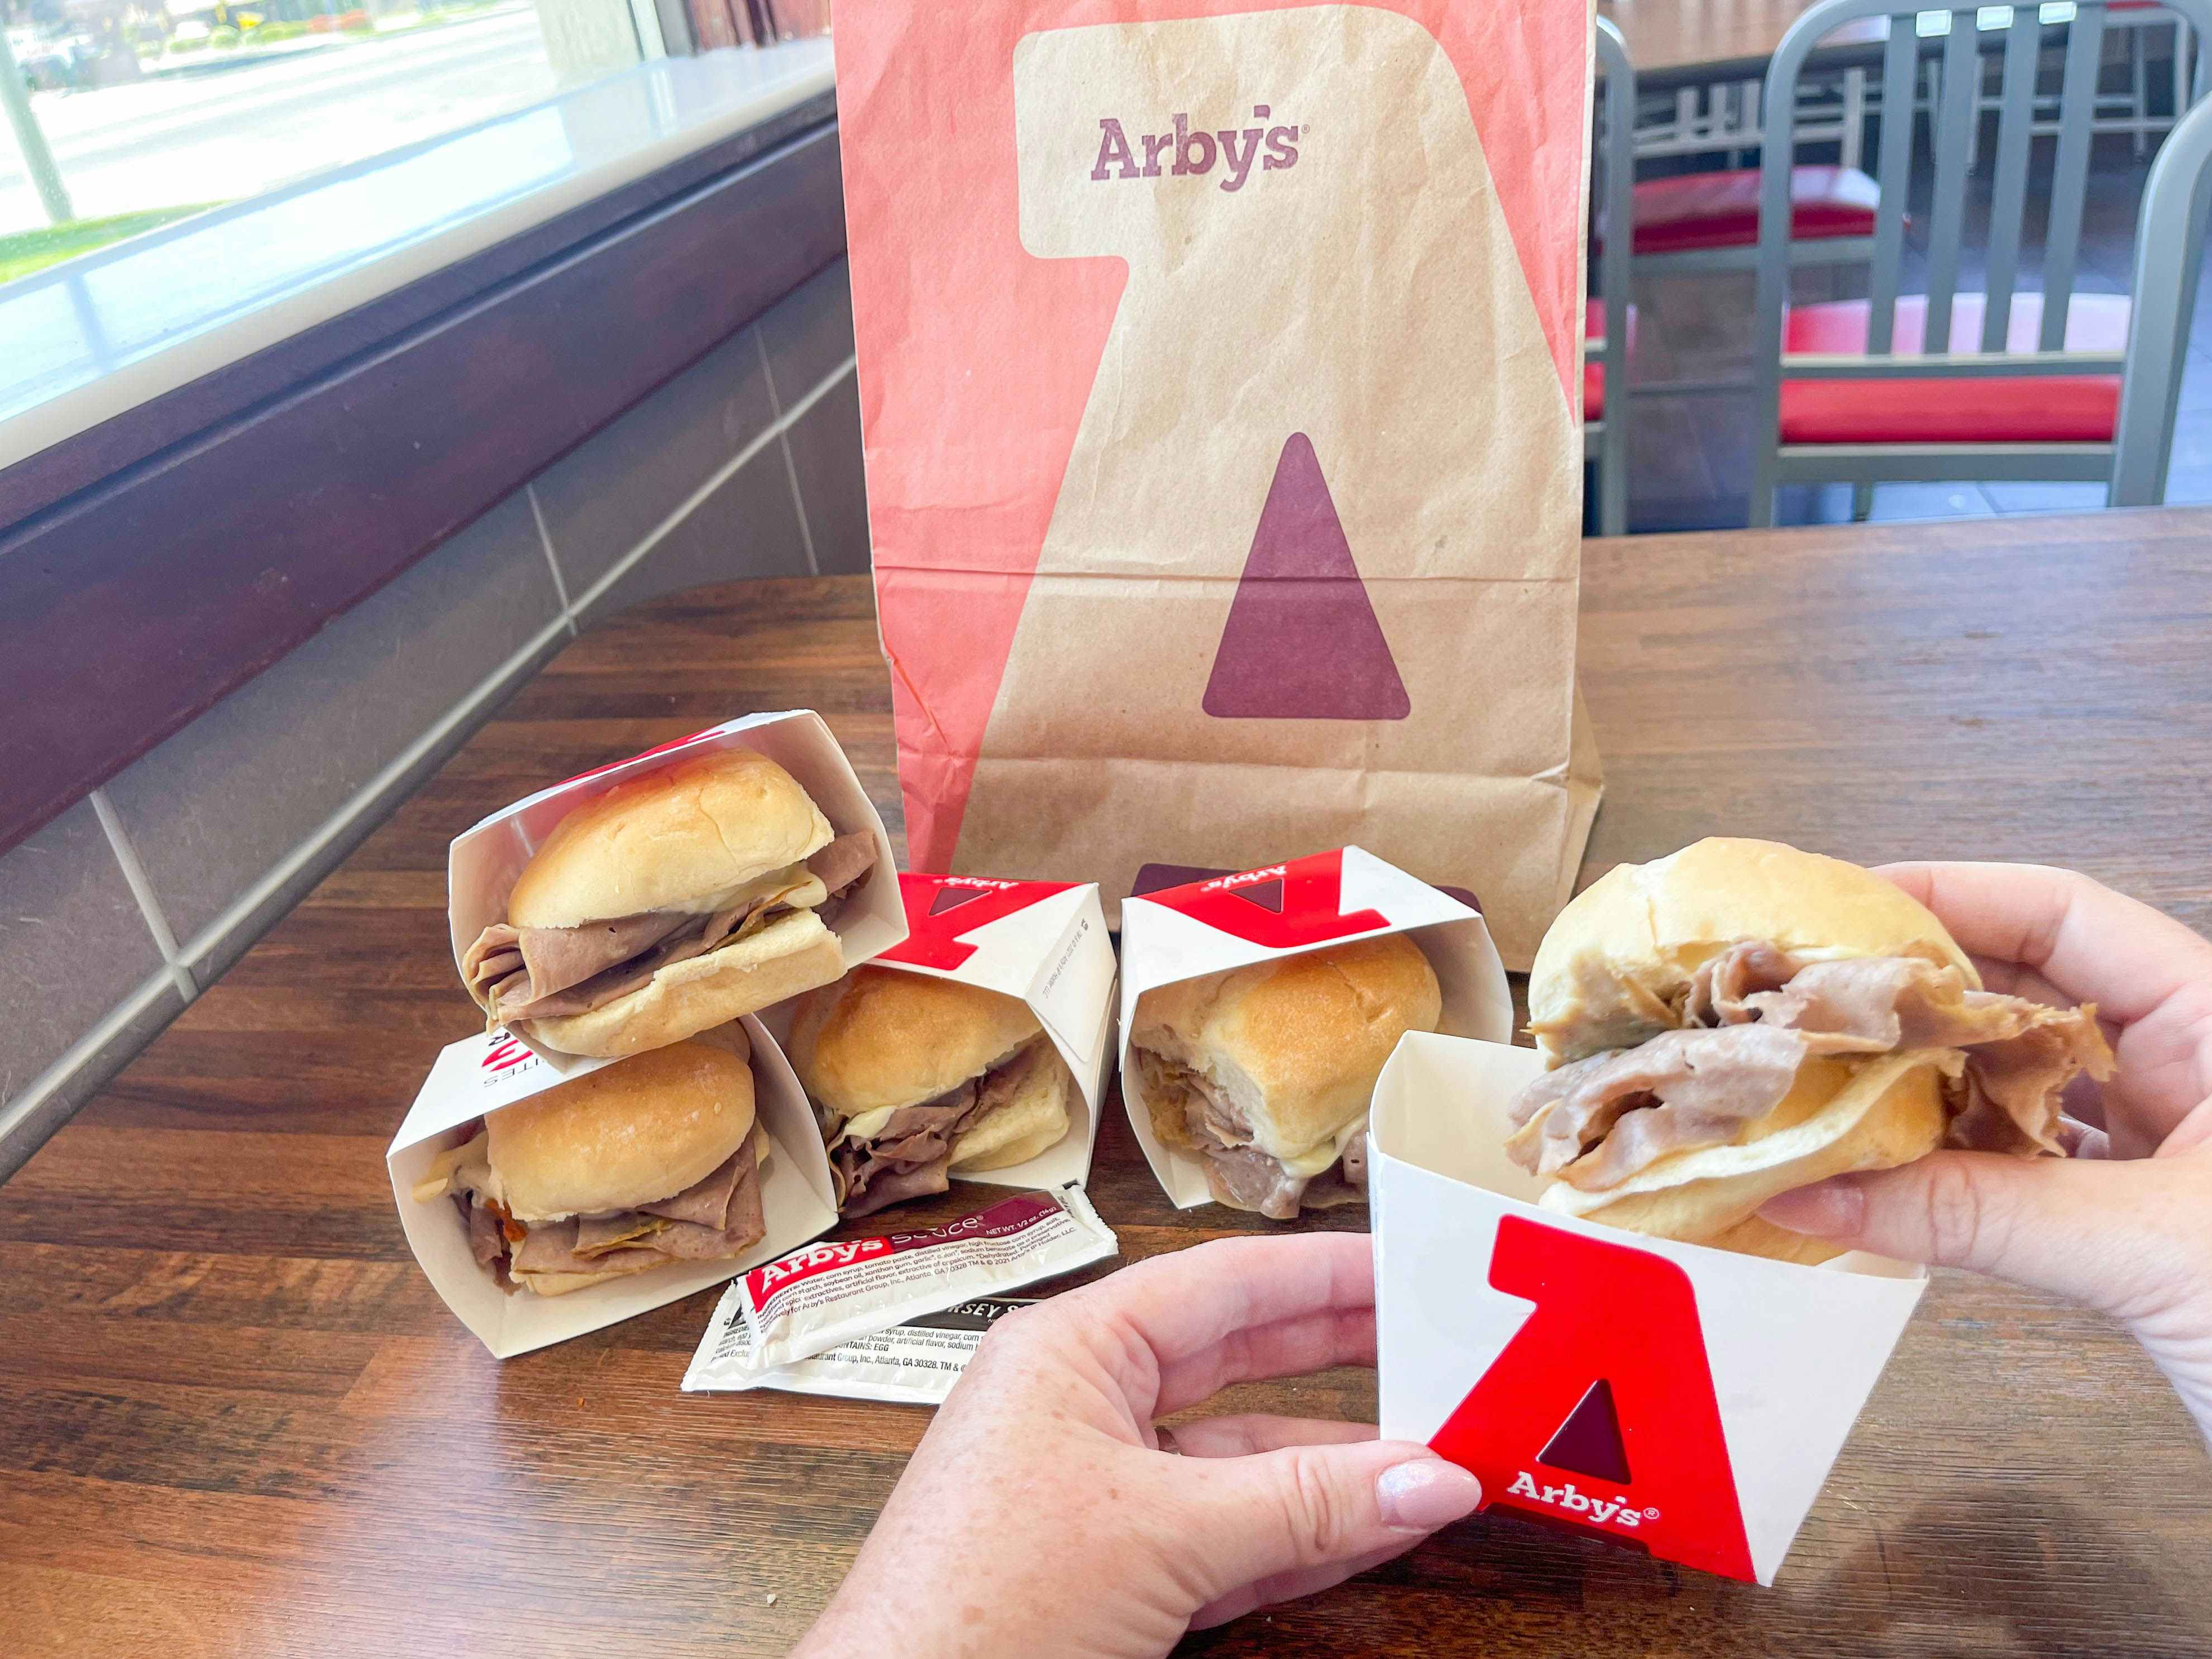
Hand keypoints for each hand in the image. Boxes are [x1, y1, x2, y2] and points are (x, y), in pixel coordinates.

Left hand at [789, 1234, 1481, 1658]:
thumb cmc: (976, 1606)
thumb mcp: (1164, 1537)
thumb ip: (1305, 1505)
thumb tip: (1430, 1477)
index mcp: (1070, 1351)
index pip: (1220, 1285)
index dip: (1322, 1274)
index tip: (1408, 1267)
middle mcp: (1080, 1402)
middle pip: (1236, 1360)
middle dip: (1342, 1359)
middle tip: (1438, 1342)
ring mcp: (1095, 1490)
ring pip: (1239, 1457)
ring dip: (1337, 1463)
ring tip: (1436, 1448)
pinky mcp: (1109, 1568)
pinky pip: (1224, 1530)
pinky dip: (1299, 1531)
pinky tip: (1379, 1525)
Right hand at [1761, 862, 2211, 1442]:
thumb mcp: (2152, 1253)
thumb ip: (1976, 1219)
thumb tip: (1813, 1195)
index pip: (2067, 911)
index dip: (1950, 891)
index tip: (1841, 903)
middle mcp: (2196, 1066)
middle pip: (2028, 990)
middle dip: (1915, 997)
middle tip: (1803, 1006)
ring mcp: (2174, 1143)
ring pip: (2021, 1085)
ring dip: (1924, 1092)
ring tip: (1821, 1092)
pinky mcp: (2149, 1219)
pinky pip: (2028, 1170)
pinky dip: (1954, 1172)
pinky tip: (1883, 1179)